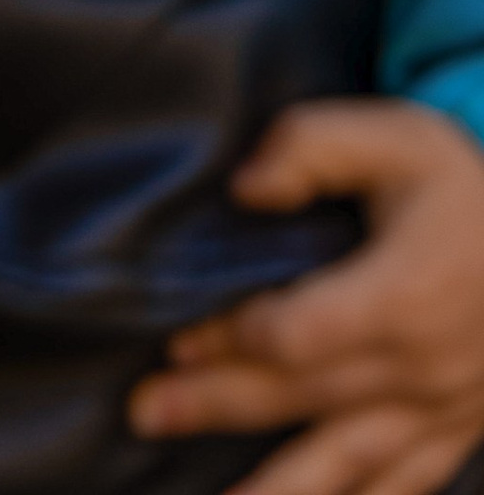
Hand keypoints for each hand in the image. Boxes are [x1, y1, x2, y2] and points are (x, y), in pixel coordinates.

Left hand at [127, 98, 483, 494]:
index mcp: (404, 292)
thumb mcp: (393, 136)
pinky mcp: (452, 437)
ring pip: (349, 464)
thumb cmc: (457, 186)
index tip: (178, 338)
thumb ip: (309, 146)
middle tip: (144, 413)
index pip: (303, 334)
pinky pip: (400, 488)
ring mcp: (441, 413)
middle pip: (305, 397)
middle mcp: (423, 367)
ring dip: (276, 490)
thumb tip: (243, 187)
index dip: (235, 338)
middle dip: (218, 404)